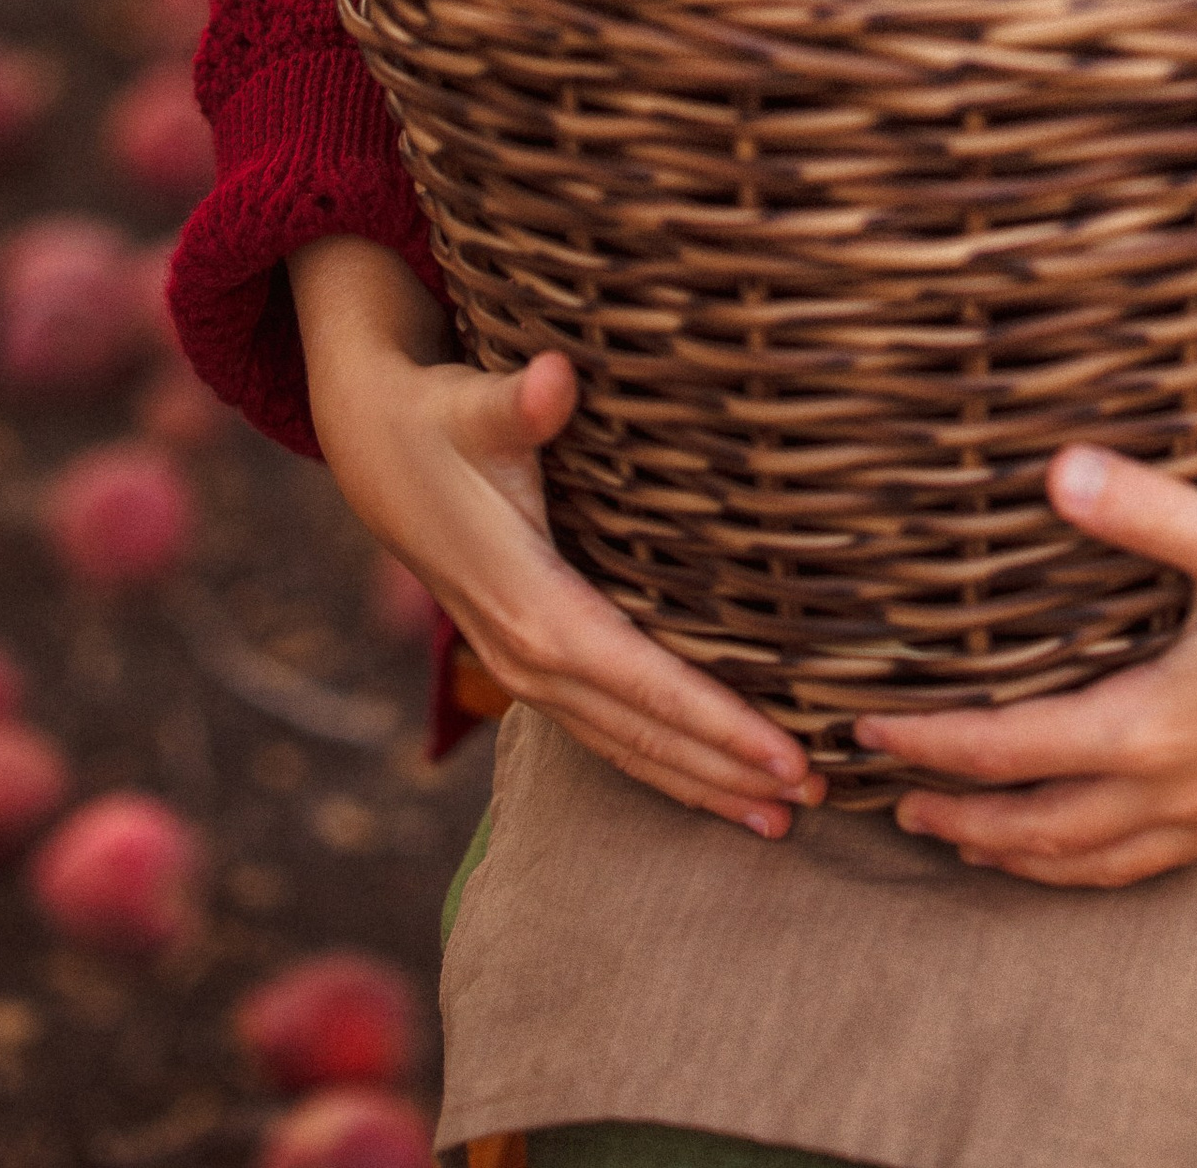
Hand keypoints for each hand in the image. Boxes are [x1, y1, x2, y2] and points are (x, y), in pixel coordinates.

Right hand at [288, 238, 820, 838]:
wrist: (379, 454)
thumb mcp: (475, 406)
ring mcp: (525, 671)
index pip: (643, 683)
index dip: (718, 723)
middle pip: (643, 734)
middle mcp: (528, 657)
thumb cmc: (442, 423)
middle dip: (729, 770)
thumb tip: (554, 377)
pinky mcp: (530, 665)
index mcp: (532, 607)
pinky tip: (713, 786)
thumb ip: (520, 402)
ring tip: (782, 819)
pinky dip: (662, 765)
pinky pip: (605, 733)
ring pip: (625, 747)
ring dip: (702, 784)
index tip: (788, 754)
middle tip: (818, 796)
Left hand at [856, 420, 1196, 889]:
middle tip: (893, 806)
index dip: (932, 745)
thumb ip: (1139, 506)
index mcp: (1155, 724)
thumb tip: (1054, 469)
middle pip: (1041, 828)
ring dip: (1022, 856)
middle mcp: (1180, 787)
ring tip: (968, 845)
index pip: (1012, 750)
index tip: (867, 736)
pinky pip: (1151, 865)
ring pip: (1096, 861)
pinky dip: (1094, 869)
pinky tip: (1087, 854)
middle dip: (963, 818)